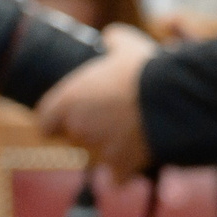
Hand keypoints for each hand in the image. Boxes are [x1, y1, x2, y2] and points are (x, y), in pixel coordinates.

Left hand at [35, 24, 156, 180]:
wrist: (172, 98)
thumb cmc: (145, 68)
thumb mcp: (126, 43)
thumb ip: (112, 41)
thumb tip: (110, 38)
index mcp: (68, 99)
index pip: (44, 122)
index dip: (55, 122)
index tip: (66, 119)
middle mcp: (77, 128)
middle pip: (74, 139)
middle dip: (89, 133)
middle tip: (111, 120)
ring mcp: (98, 150)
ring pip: (97, 158)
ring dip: (109, 151)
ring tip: (130, 136)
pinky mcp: (121, 167)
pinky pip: (118, 178)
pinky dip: (125, 173)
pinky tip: (137, 162)